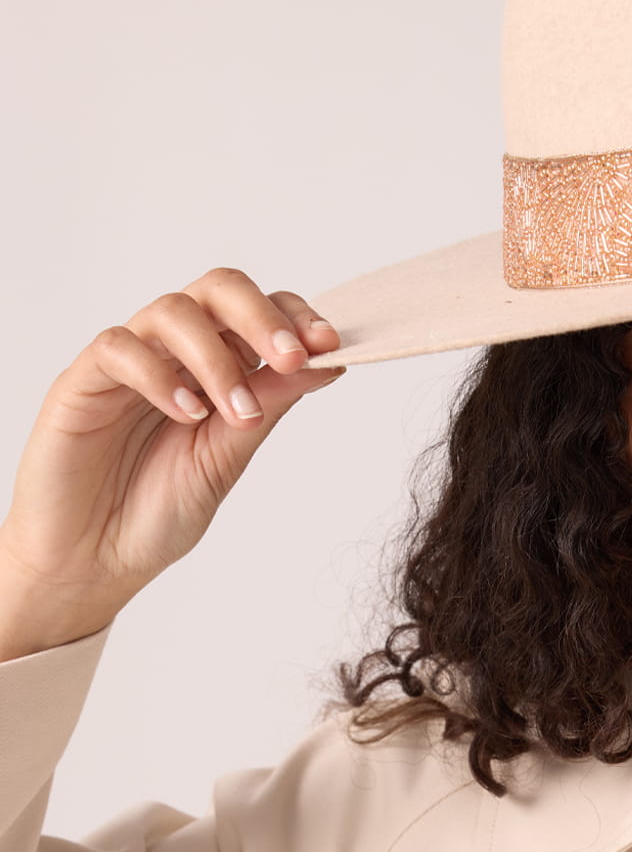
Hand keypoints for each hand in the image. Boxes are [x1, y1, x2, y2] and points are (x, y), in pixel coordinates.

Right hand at [0, 267, 345, 649]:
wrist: (95, 560)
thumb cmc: (158, 510)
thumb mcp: (231, 455)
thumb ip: (271, 402)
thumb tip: (326, 360)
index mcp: (216, 366)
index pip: (257, 313)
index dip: (294, 317)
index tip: (328, 344)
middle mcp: (174, 353)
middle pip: (218, 291)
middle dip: (263, 317)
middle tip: (292, 356)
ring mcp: (129, 363)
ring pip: (173, 311)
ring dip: (217, 358)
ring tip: (238, 413)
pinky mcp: (83, 381)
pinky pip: (119, 348)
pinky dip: (160, 375)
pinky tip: (188, 414)